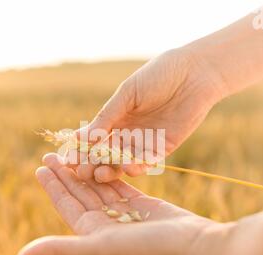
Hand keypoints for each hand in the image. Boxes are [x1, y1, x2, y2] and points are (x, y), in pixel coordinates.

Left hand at [16, 153, 235, 254]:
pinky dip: (112, 169)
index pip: (66, 206)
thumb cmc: (146, 251)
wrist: (194, 249)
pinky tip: (103, 155)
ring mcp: (126, 214)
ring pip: (101, 185)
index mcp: (92, 234)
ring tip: (76, 149)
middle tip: (52, 152)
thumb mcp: (98, 249)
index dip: (53, 187)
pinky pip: (122, 182)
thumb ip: (59, 251)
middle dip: (67, 173)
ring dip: (88, 168)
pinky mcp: (144, 204)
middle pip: (81, 193)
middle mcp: (106, 225)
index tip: (41, 166)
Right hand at [73, 46, 226, 182]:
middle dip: (93, 163)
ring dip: (112, 169)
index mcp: (115, 117)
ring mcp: (144, 142)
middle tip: (82, 172)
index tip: (67, 158)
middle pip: (106, 154)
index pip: (93, 138)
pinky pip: (147, 162)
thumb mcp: (128, 93)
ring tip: (101, 174)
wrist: (195, 73)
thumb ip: (107, 116)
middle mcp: (128, 132)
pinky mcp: (163, 148)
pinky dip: (137, 167)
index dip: (80, 149)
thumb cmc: (159, 75)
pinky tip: (129, 168)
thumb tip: (81, 137)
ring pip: (124, 162)